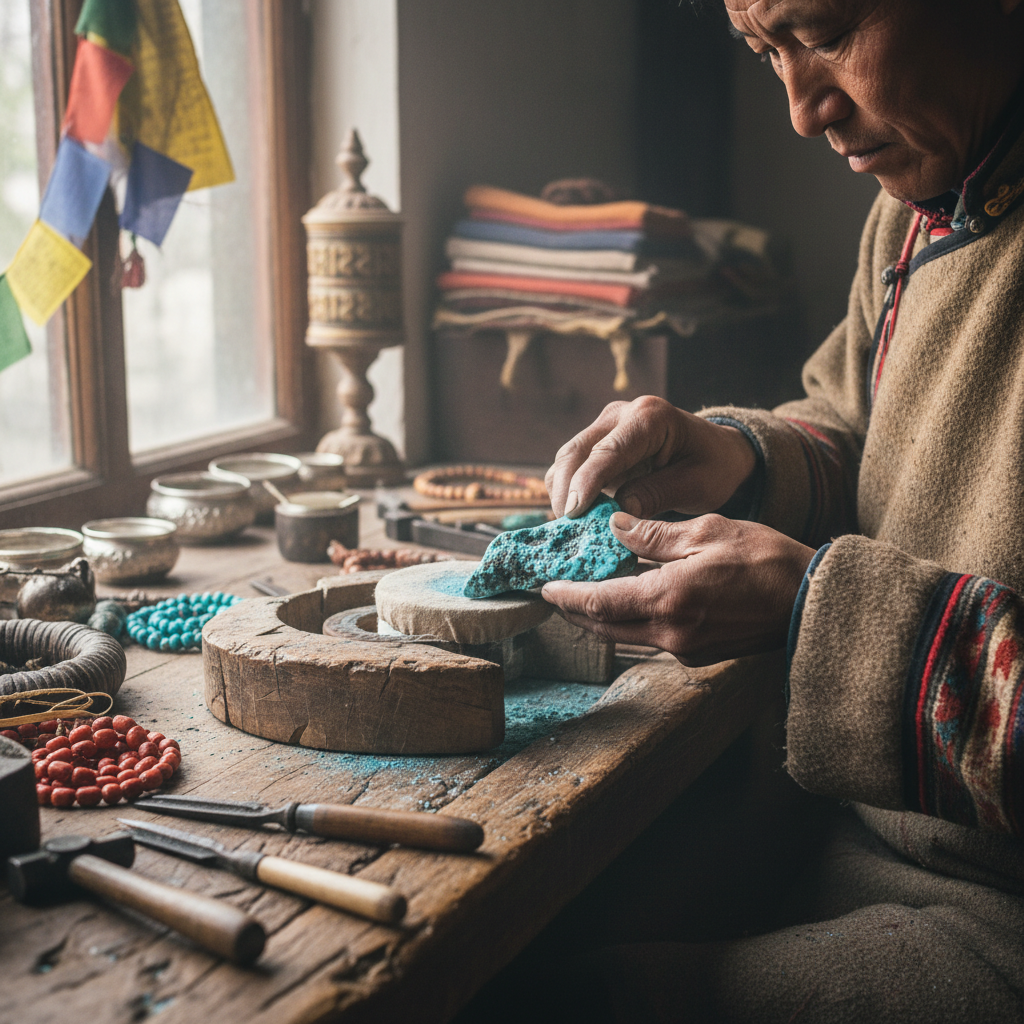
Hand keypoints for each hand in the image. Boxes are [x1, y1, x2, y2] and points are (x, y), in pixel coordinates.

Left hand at [541, 512, 815, 665]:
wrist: (813, 603)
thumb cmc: (767, 560)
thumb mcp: (708, 531)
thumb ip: (655, 533)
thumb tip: (616, 526)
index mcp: (668, 600)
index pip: (598, 603)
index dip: (567, 596)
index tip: (546, 587)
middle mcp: (670, 633)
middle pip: (605, 626)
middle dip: (576, 611)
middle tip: (557, 595)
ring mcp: (685, 649)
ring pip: (626, 635)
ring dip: (602, 617)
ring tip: (585, 595)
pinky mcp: (699, 654)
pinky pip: (651, 639)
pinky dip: (631, 621)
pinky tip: (629, 601)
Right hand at [545, 396, 755, 519]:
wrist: (717, 452)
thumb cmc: (713, 467)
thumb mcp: (696, 485)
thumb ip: (656, 495)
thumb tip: (618, 514)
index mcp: (650, 418)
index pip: (608, 452)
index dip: (586, 483)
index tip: (573, 513)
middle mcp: (620, 415)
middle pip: (576, 452)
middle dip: (565, 491)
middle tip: (566, 530)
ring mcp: (605, 427)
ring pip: (567, 459)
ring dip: (562, 493)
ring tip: (569, 528)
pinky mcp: (597, 443)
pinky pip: (572, 467)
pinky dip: (568, 491)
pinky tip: (576, 519)